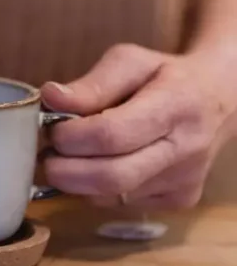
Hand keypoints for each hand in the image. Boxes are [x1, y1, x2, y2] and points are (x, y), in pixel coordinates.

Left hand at [40, 43, 236, 209]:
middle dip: (64, 170)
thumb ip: (91, 84)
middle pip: (110, 177)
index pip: (110, 135)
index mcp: (176, 106)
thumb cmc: (165, 76)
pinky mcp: (179, 201)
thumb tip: (50, 97)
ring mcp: (184, 182)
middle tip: (46, 153)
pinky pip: (120, 204)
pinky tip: (98, 165)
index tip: (51, 128)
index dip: (69, 136)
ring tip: (70, 155)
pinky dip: (95, 189)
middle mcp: (186, 150)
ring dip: (75, 180)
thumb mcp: (130, 62)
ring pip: (110, 197)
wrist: (219, 101)